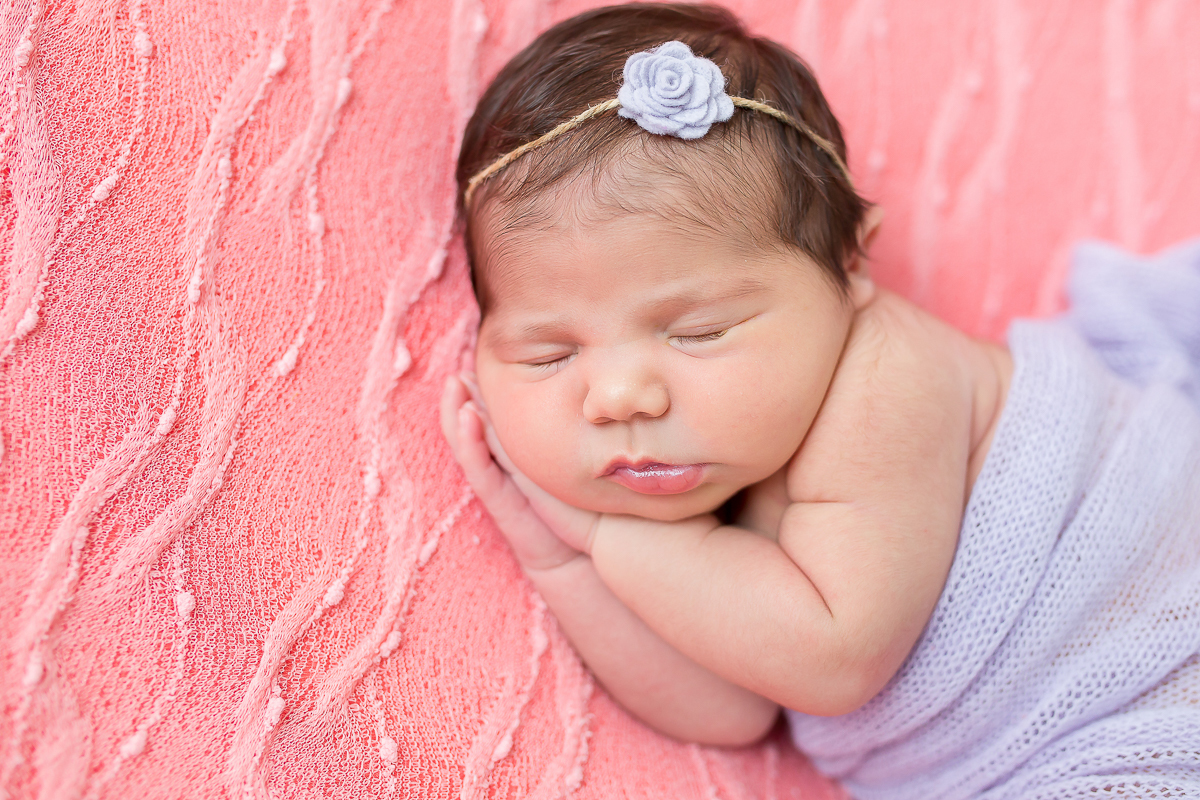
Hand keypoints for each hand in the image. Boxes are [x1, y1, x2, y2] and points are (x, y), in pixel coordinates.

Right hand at [440, 373, 600, 568]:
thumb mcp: (582, 463)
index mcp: (522, 461)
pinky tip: (467, 419)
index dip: (480, 397)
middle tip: (455, 374)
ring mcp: (503, 489)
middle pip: (473, 433)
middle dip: (461, 402)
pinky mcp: (505, 505)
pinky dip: (471, 445)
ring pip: (469, 449)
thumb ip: (580, 431)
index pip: (494, 423)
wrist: (603, 552)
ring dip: (457, 418)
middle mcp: (508, 474)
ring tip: (453, 387)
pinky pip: (482, 472)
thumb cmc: (600, 504)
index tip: (474, 366)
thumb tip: (592, 390)